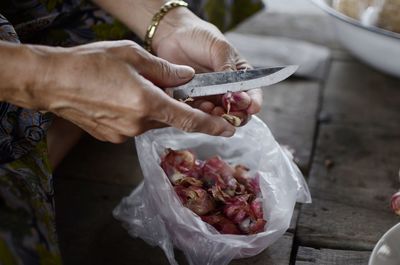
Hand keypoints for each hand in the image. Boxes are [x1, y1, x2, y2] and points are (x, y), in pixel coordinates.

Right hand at [14, 40, 235, 142]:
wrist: (51, 81)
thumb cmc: (89, 63)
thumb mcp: (132, 55)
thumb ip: (165, 70)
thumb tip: (187, 77)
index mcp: (147, 103)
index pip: (188, 119)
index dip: (211, 126)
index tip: (228, 131)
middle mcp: (138, 124)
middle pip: (168, 117)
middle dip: (172, 104)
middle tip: (162, 87)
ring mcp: (124, 134)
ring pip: (151, 121)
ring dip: (152, 107)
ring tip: (133, 88)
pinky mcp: (112, 137)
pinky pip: (134, 125)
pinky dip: (136, 113)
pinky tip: (121, 98)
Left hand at [152, 8, 262, 119]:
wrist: (172, 34)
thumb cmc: (200, 37)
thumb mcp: (220, 48)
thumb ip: (228, 70)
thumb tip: (235, 92)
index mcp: (239, 76)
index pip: (252, 93)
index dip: (253, 102)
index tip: (252, 107)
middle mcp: (226, 90)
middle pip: (238, 110)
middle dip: (237, 115)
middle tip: (231, 112)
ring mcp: (209, 97)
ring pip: (218, 116)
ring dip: (218, 117)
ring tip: (214, 110)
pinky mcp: (192, 100)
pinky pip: (198, 113)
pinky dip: (201, 114)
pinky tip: (201, 108)